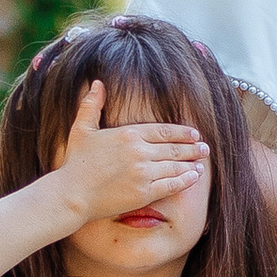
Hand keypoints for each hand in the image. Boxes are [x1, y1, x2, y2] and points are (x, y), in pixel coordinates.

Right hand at [59, 79, 210, 224]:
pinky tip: (193, 177)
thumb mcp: (82, 128)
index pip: (164, 131)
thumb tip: (97, 83)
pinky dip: (185, 180)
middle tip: (205, 148)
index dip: (182, 132)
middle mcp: (140, 151)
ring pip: (175, 166)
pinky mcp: (144, 192)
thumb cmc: (75, 162)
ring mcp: (143, 172)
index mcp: (129, 134)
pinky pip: (171, 184)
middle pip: (174, 148)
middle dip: (192, 148)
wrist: (71, 193)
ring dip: (191, 164)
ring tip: (201, 163)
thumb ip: (92, 105)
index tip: (194, 134)